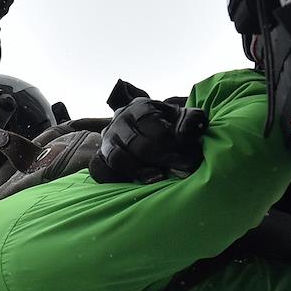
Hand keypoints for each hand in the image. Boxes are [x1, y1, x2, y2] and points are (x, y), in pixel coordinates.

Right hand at [89, 98, 208, 183]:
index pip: (154, 128)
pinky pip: (100, 169)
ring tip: (158, 178)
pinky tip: (133, 184)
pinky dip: (115, 178)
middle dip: (162, 160)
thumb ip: (190, 120)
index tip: (189, 158)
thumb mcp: (181, 118)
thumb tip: (189, 129)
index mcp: (141, 107)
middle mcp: (120, 119)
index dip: (173, 146)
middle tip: (182, 171)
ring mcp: (107, 138)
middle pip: (137, 144)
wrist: (141, 127)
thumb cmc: (167, 125)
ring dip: (139, 171)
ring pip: (117, 157)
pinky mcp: (100, 154)